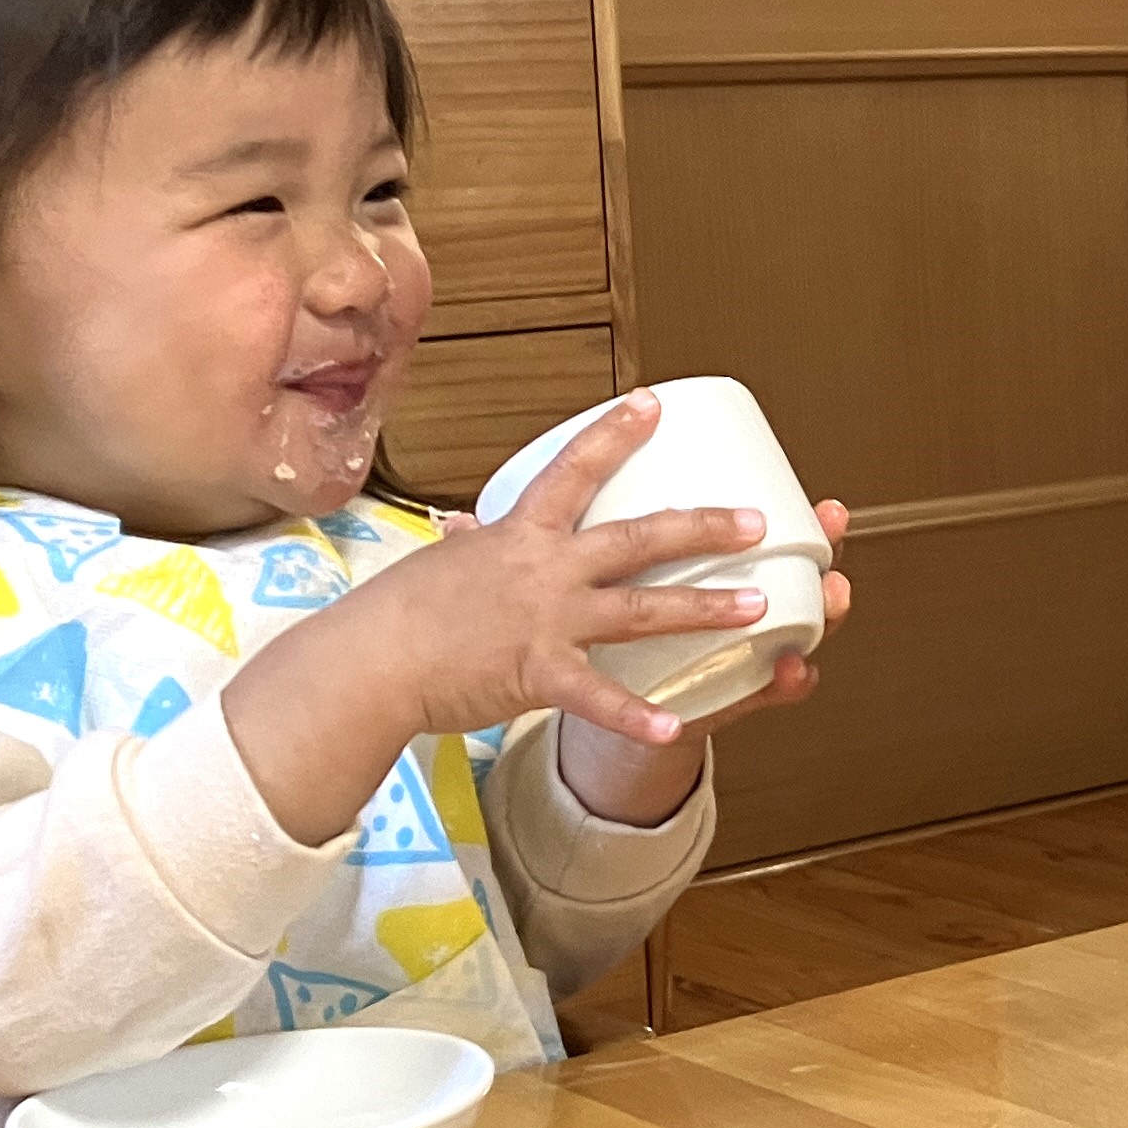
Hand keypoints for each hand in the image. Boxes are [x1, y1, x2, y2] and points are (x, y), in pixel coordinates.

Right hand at [225, 392, 804, 838]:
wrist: (369, 662)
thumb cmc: (397, 613)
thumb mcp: (440, 562)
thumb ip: (467, 543)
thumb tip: (464, 523)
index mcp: (520, 534)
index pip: (574, 469)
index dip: (614, 433)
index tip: (653, 403)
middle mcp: (543, 570)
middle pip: (637, 538)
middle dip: (702, 527)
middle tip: (757, 520)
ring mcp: (546, 621)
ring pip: (641, 609)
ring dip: (704, 607)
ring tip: (758, 606)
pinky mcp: (538, 674)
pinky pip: (599, 699)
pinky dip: (637, 715)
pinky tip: (678, 724)